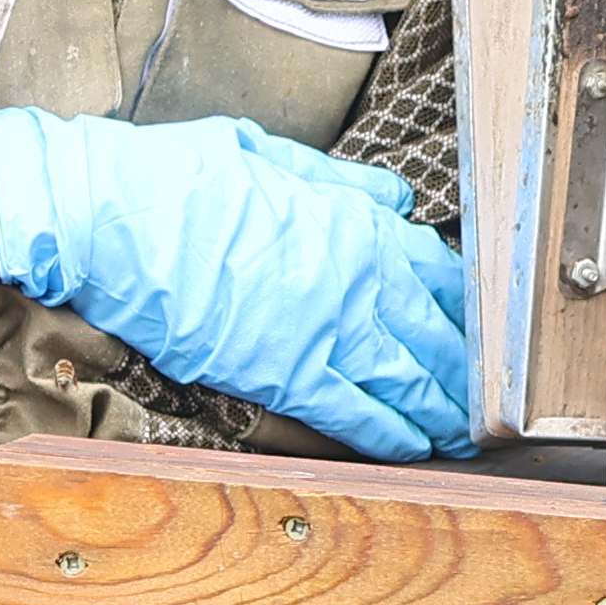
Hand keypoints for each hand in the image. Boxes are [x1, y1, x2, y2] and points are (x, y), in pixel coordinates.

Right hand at [0, 107, 469, 460]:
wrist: (111, 217)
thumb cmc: (178, 178)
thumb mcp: (272, 155)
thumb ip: (344, 183)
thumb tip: (399, 198)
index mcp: (356, 222)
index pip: (441, 274)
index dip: (469, 310)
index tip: (488, 333)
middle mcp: (356, 278)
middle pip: (437, 335)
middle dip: (470, 372)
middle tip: (495, 401)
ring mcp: (323, 329)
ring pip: (407, 379)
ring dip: (442, 411)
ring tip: (467, 435)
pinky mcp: (281, 373)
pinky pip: (353, 412)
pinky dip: (390, 434)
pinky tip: (414, 449)